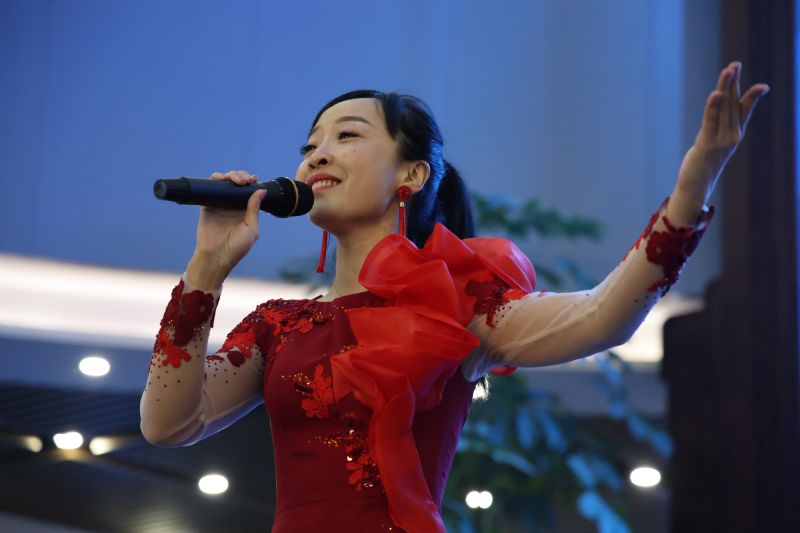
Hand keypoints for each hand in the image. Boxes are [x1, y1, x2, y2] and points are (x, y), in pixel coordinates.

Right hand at [192, 170, 265, 277]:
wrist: (217, 256)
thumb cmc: (237, 247)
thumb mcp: (251, 228)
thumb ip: (254, 209)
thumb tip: (261, 190)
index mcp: (245, 210)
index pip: (249, 191)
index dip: (251, 182)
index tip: (254, 179)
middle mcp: (233, 205)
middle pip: (237, 183)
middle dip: (242, 176)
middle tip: (245, 180)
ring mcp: (220, 204)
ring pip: (224, 182)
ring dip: (231, 175)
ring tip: (236, 180)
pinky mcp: (207, 205)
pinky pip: (210, 188)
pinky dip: (215, 179)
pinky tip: (221, 179)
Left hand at [675, 62, 769, 205]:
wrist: (696, 185)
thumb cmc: (704, 162)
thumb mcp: (714, 140)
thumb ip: (719, 126)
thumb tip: (721, 114)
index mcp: (735, 133)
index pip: (745, 110)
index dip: (752, 96)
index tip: (763, 87)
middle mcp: (732, 135)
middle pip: (733, 103)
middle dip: (734, 83)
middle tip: (735, 64)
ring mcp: (721, 140)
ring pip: (723, 108)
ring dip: (725, 87)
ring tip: (729, 70)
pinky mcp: (706, 143)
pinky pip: (710, 121)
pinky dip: (713, 106)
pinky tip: (716, 93)